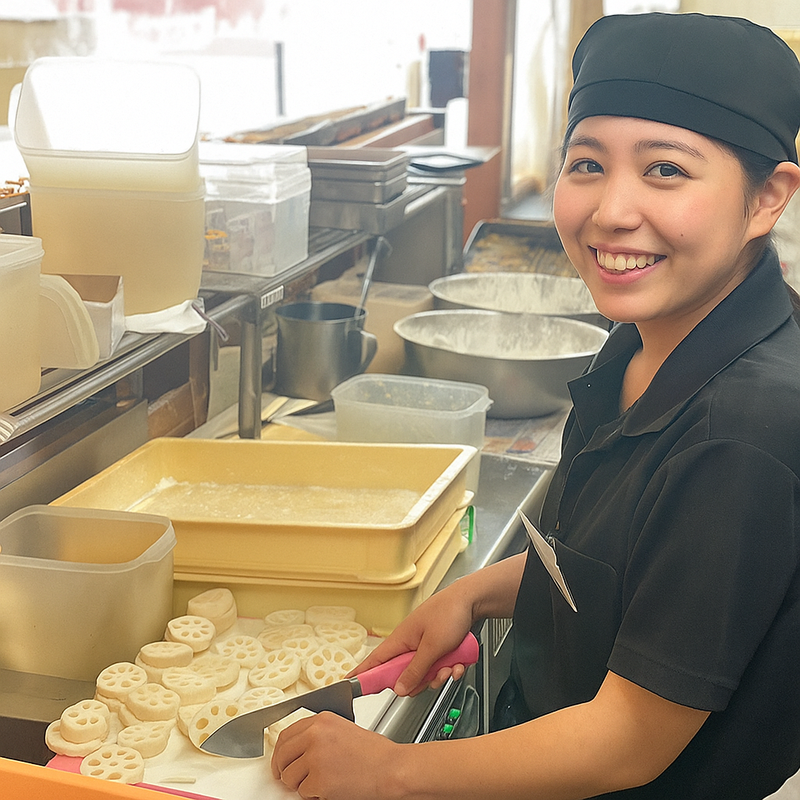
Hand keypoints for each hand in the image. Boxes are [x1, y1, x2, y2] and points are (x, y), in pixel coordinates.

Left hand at [271, 712, 400, 799]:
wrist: (391, 769)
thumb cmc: (374, 753)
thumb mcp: (343, 730)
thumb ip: (318, 734)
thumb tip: (296, 750)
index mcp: (322, 720)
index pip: (286, 734)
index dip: (280, 751)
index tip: (280, 761)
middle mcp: (315, 735)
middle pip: (282, 755)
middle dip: (283, 769)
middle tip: (288, 778)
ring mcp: (316, 757)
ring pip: (289, 776)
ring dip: (301, 784)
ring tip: (321, 782)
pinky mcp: (319, 780)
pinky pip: (303, 792)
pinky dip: (313, 795)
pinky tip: (329, 788)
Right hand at [349, 587, 474, 696]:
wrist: (472, 600)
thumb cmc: (449, 612)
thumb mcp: (432, 647)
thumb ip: (415, 670)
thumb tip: (399, 689)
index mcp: (400, 640)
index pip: (374, 661)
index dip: (362, 674)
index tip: (349, 686)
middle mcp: (410, 644)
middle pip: (404, 676)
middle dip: (421, 681)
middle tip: (433, 676)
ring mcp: (425, 647)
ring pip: (425, 675)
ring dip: (440, 675)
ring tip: (451, 666)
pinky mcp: (439, 649)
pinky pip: (440, 668)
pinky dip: (451, 668)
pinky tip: (458, 662)